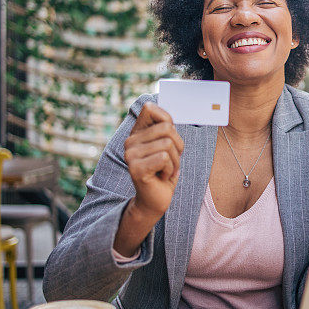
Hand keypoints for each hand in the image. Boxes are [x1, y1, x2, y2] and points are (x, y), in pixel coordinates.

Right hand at [124, 103, 183, 218]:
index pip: (150, 108)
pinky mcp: (136, 168)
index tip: (170, 138)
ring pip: (168, 144)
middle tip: (171, 161)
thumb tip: (170, 118)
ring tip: (166, 170)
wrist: (155, 200)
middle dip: (178, 146)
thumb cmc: (164, 171)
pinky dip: (171, 170)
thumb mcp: (167, 147)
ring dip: (175, 161)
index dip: (167, 119)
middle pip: (167, 128)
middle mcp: (130, 142)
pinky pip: (165, 158)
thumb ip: (166, 130)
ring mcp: (131, 155)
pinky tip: (162, 177)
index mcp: (137, 133)